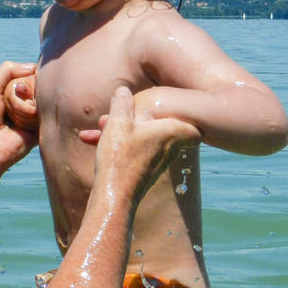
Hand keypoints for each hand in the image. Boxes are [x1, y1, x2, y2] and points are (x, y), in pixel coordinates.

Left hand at [3, 72, 38, 131]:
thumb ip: (8, 70)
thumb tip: (32, 66)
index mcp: (14, 93)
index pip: (30, 75)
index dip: (26, 74)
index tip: (16, 83)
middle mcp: (26, 103)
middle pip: (39, 85)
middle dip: (25, 88)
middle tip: (12, 99)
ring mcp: (35, 116)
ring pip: (42, 97)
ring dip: (24, 103)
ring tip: (12, 116)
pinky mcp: (41, 129)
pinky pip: (46, 112)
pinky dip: (32, 113)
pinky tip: (22, 122)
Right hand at [92, 87, 200, 204]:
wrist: (114, 197)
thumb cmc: (119, 158)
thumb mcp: (117, 123)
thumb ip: (121, 103)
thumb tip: (123, 90)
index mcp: (172, 131)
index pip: (195, 121)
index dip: (185, 112)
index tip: (172, 105)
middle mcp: (171, 147)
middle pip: (163, 125)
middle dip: (137, 118)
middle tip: (115, 116)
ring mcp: (160, 161)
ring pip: (145, 138)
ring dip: (124, 132)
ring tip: (98, 130)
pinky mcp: (147, 171)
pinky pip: (136, 150)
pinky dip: (121, 145)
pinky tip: (92, 141)